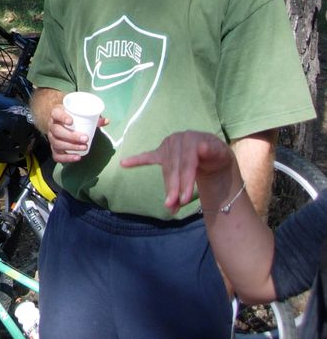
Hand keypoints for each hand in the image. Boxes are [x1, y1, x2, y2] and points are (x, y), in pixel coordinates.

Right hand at [46, 104, 107, 162]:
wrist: (60, 123)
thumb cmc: (71, 117)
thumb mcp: (79, 114)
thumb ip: (93, 117)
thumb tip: (106, 121)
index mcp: (56, 114)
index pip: (56, 113)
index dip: (62, 117)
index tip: (71, 121)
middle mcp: (51, 126)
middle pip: (57, 131)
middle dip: (71, 136)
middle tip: (85, 138)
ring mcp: (51, 138)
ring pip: (56, 143)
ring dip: (71, 147)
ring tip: (84, 147)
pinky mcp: (53, 148)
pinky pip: (56, 155)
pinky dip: (66, 158)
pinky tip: (77, 157)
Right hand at [121, 130, 235, 212]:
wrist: (213, 154)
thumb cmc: (216, 155)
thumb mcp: (221, 154)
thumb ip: (212, 151)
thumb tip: (202, 148)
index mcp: (192, 138)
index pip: (187, 162)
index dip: (186, 180)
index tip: (185, 200)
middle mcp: (177, 139)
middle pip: (174, 167)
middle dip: (174, 187)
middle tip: (174, 205)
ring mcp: (167, 145)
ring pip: (165, 169)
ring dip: (167, 187)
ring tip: (169, 205)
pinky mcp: (161, 152)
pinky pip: (147, 157)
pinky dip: (136, 160)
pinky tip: (124, 163)